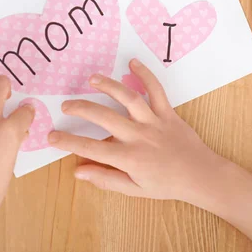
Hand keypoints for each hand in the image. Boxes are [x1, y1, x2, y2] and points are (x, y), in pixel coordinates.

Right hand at [48, 59, 225, 202]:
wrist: (200, 175)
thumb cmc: (166, 184)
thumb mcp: (134, 189)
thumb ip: (106, 179)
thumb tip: (78, 171)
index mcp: (129, 158)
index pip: (91, 149)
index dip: (69, 142)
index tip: (51, 136)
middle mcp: (139, 136)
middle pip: (105, 118)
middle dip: (82, 109)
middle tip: (65, 105)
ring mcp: (154, 122)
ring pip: (129, 99)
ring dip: (109, 86)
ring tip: (91, 79)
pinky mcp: (168, 112)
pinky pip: (156, 90)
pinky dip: (145, 74)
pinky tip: (133, 62)